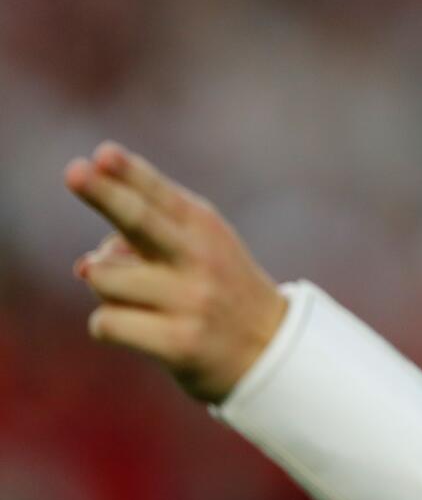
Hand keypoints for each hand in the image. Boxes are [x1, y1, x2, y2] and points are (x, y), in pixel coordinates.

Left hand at [64, 141, 287, 402]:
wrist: (270, 346)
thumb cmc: (219, 288)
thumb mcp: (199, 248)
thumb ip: (145, 239)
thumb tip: (84, 265)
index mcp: (205, 226)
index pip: (159, 194)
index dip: (129, 172)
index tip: (103, 153)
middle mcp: (200, 257)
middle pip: (139, 220)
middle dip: (103, 194)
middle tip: (73, 171)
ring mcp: (190, 299)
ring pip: (103, 278)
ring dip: (103, 285)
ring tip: (137, 297)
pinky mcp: (179, 342)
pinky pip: (107, 323)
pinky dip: (108, 324)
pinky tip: (140, 327)